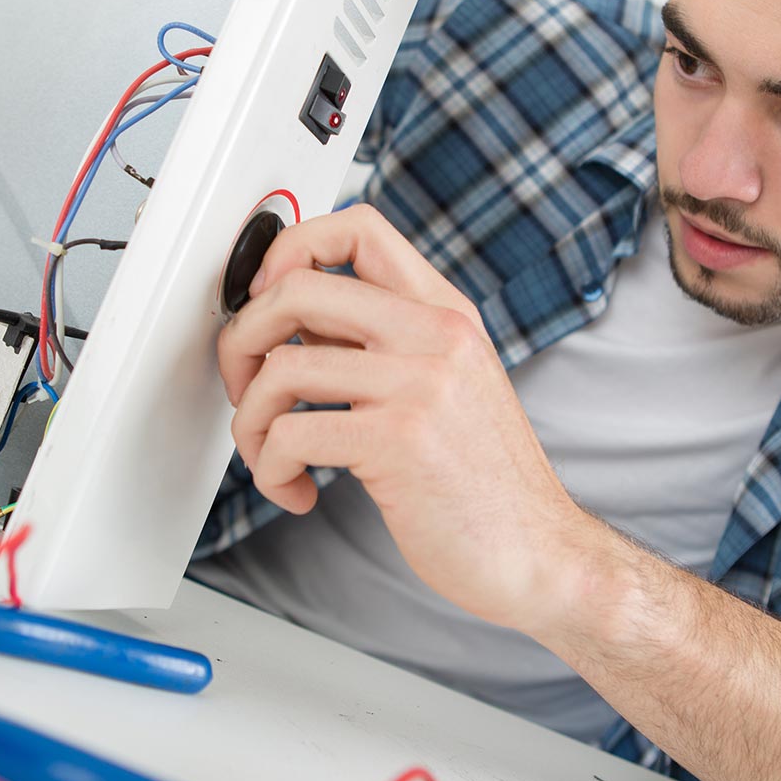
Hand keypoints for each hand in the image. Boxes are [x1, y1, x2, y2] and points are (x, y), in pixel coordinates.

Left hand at [215, 205, 589, 634]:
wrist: (538, 553)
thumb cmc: (485, 482)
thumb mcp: (449, 384)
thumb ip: (385, 343)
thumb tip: (293, 321)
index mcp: (446, 312)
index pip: (358, 226)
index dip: (290, 251)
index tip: (267, 302)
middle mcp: (436, 335)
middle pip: (297, 289)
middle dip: (242, 340)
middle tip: (245, 387)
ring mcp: (420, 384)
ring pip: (281, 368)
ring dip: (251, 421)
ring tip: (269, 455)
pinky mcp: (398, 441)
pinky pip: (290, 436)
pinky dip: (271, 471)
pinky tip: (297, 491)